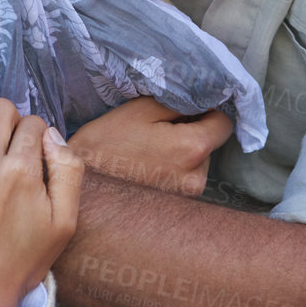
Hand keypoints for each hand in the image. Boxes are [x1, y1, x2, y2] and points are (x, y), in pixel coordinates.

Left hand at [0, 77, 81, 306]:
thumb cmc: (22, 260)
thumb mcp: (66, 222)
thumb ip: (69, 170)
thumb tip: (49, 132)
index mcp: (20, 174)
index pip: (32, 125)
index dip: (37, 135)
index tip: (33, 154)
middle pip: (0, 110)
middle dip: (11, 118)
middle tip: (10, 138)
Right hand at [65, 96, 232, 196]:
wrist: (81, 188)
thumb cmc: (106, 145)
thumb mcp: (141, 109)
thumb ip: (180, 101)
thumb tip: (204, 99)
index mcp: (192, 149)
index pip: (224, 123)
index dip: (208, 110)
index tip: (187, 107)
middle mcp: (198, 177)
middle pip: (211, 143)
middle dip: (192, 131)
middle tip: (158, 128)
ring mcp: (188, 197)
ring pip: (198, 161)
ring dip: (183, 152)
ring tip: (149, 150)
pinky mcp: (177, 207)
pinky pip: (185, 177)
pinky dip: (174, 169)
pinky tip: (149, 166)